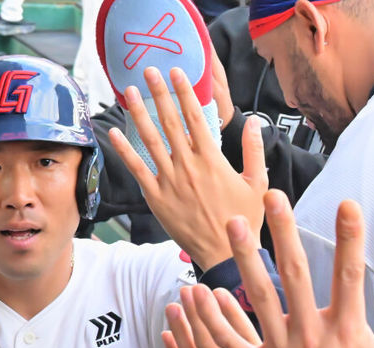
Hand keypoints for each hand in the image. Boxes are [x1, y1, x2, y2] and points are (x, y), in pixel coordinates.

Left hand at [108, 66, 266, 269]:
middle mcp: (188, 165)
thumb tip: (254, 123)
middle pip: (170, 121)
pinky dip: (125, 150)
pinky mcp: (156, 198)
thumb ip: (254, 150)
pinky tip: (116, 132)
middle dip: (159, 93)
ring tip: (131, 92)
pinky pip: (137, 169)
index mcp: (212, 159)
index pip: (195, 116)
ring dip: (140, 113)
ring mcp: (170, 181)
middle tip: (149, 70)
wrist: (225, 252)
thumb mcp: (257, 182)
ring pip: (151, 140)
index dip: (185, 92)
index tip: (177, 72)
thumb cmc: (243, 220)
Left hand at [201, 191, 373, 347]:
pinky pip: (229, 339)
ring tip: (230, 227)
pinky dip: (213, 315)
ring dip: (243, 259)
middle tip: (271, 199)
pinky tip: (200, 291)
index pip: (351, 274)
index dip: (351, 237)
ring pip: (257, 297)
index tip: (348, 204)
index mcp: (348, 333)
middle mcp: (311, 336)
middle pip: (296, 273)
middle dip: (283, 232)